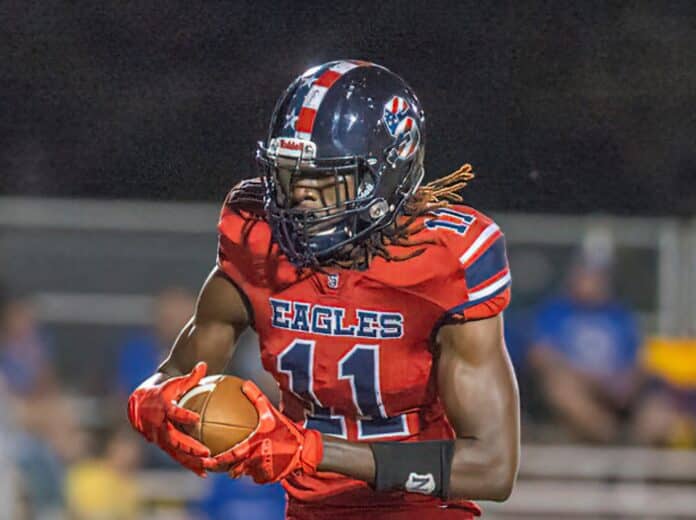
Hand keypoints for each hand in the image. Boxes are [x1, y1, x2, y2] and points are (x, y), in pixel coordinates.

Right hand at [127, 362, 210, 476]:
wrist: (140, 402)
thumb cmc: (163, 389)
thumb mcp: (175, 381)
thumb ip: (191, 377)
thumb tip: (204, 364)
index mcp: (162, 407)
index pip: (172, 412)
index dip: (182, 415)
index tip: (195, 418)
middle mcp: (158, 425)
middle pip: (174, 438)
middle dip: (190, 447)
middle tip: (207, 452)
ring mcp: (158, 437)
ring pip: (175, 452)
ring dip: (191, 461)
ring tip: (208, 466)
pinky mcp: (162, 445)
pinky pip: (176, 456)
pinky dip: (189, 465)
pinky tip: (204, 473)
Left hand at [203, 381, 322, 483]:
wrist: (305, 450)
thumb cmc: (287, 430)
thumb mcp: (271, 412)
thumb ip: (256, 397)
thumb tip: (244, 383)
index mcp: (253, 446)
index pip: (229, 457)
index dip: (215, 461)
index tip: (204, 460)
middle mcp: (254, 461)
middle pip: (232, 470)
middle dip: (220, 469)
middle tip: (209, 466)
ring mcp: (261, 471)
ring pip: (244, 473)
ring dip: (238, 469)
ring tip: (231, 465)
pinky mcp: (268, 478)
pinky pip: (256, 476)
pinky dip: (253, 471)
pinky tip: (253, 465)